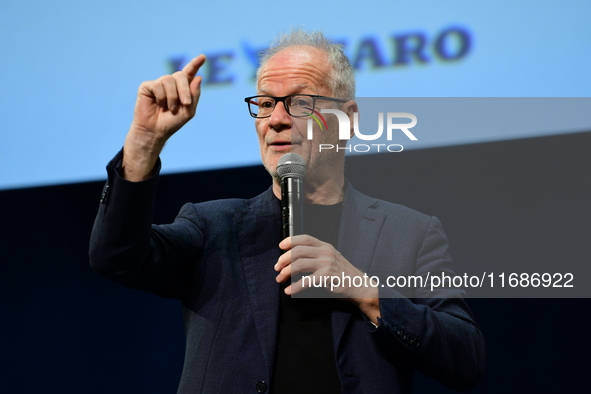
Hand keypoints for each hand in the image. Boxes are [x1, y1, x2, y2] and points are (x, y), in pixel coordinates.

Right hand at [122, 55, 205, 180]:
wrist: (156, 131)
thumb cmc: (172, 122)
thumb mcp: (188, 110)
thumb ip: (194, 95)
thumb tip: (198, 77)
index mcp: (181, 88)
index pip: (189, 73)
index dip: (195, 64)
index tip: (203, 57)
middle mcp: (170, 83)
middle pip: (181, 75)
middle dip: (185, 90)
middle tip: (185, 103)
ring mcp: (158, 83)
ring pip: (169, 80)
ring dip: (173, 96)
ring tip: (169, 108)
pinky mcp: (147, 86)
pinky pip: (158, 85)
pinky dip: (161, 96)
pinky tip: (158, 104)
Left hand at [274, 235, 380, 322]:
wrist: (359, 285)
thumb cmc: (342, 274)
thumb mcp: (330, 258)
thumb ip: (316, 255)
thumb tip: (293, 258)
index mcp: (325, 246)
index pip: (305, 238)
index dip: (290, 240)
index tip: (280, 247)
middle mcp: (326, 252)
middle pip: (298, 250)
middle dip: (284, 259)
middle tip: (277, 268)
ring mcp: (327, 263)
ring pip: (299, 264)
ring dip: (286, 272)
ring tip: (280, 279)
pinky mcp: (327, 276)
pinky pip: (305, 281)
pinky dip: (295, 286)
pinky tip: (289, 291)